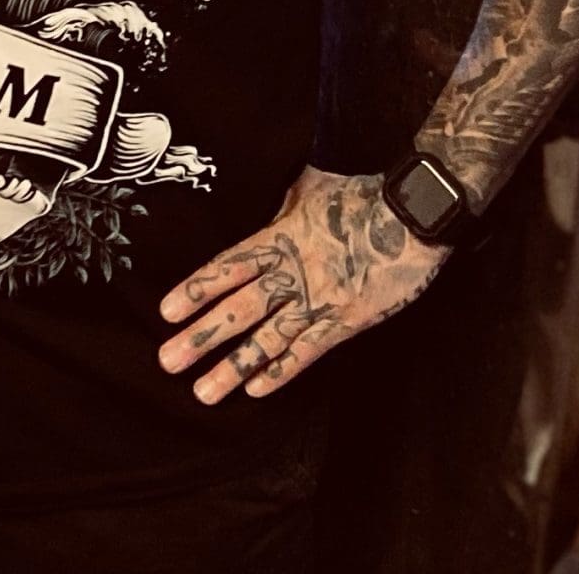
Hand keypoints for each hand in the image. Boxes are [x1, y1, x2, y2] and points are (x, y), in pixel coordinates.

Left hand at [156, 164, 447, 404]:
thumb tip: (265, 211)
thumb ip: (283, 206)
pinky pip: (308, 352)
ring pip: (268, 339)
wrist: (412, 214)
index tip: (166, 313)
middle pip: (239, 310)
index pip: (227, 268)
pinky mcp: (346, 322)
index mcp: (279, 236)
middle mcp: (292, 273)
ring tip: (204, 392)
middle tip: (168, 363)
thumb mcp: (312, 186)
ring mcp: (319, 301)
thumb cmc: (362, 195)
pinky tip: (256, 391)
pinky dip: (281, 372)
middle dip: (202, 338)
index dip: (195, 290)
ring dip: (234, 368)